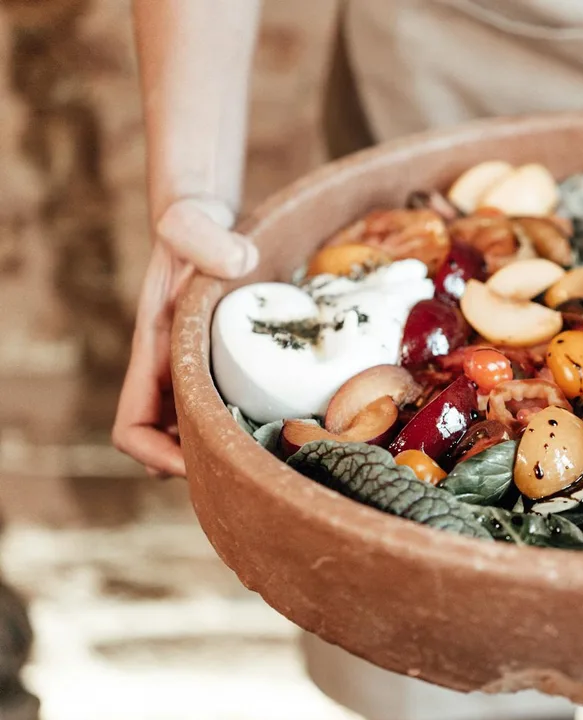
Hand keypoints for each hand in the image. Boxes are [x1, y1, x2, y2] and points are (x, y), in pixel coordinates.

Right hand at [112, 197, 257, 476]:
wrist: (202, 222)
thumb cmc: (193, 228)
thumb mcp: (194, 228)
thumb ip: (208, 239)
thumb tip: (241, 261)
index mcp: (154, 352)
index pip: (134, 426)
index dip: (158, 454)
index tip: (199, 462)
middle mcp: (169, 370)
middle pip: (168, 443)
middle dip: (201, 461)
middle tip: (253, 470)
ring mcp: (194, 371)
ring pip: (197, 432)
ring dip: (224, 449)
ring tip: (272, 457)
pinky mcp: (221, 366)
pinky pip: (225, 410)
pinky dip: (244, 426)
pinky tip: (284, 426)